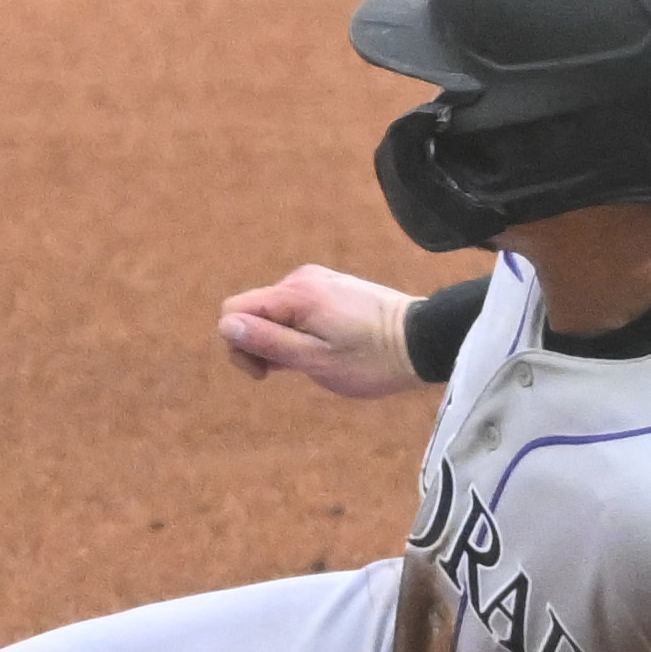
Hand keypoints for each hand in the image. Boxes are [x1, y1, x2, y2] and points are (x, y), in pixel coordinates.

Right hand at [216, 265, 421, 398]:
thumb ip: (268, 342)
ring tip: (315, 361)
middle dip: (259, 344)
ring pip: (273, 311)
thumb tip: (226, 326)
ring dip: (281, 339)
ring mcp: (318, 279)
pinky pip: (296, 308)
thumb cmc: (372, 359)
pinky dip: (298, 330)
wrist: (424, 340)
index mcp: (295, 294)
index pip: (233, 311)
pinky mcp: (332, 286)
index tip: (266, 373)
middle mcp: (302, 278)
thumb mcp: (316, 360)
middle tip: (293, 372)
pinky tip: (325, 348)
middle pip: (251, 310)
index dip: (238, 346)